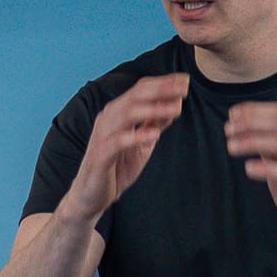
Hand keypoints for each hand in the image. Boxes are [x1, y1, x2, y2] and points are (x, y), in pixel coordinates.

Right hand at [61, 75, 187, 226]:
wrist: (91, 195)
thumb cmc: (116, 168)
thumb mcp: (141, 143)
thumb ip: (153, 124)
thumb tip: (174, 105)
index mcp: (118, 113)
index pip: (140, 90)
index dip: (163, 83)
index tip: (185, 81)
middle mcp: (108, 119)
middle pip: (135, 96)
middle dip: (161, 90)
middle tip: (184, 88)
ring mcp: (102, 136)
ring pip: (127, 114)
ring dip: (153, 109)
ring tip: (176, 109)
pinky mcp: (100, 156)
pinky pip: (117, 142)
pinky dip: (136, 136)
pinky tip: (154, 135)